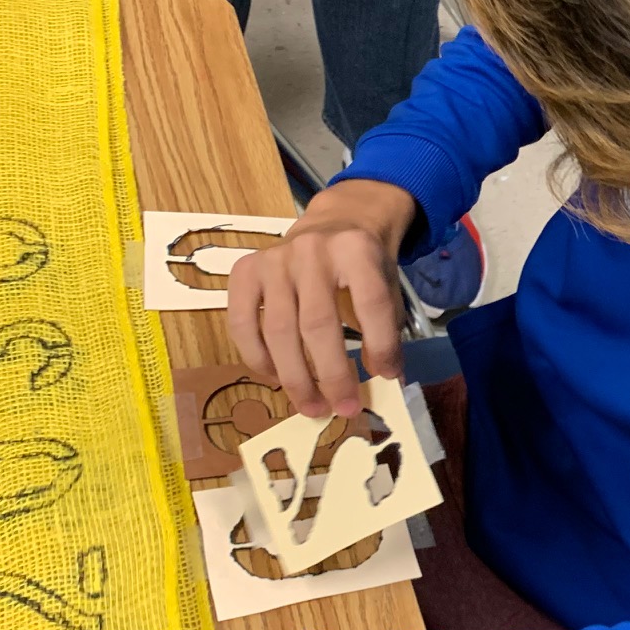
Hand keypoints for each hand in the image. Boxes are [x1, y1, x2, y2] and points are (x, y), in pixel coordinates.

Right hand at [228, 178, 415, 416]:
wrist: (336, 221)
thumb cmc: (363, 263)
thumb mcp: (386, 285)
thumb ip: (386, 328)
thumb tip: (382, 380)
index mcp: (357, 249)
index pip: (371, 303)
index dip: (381, 345)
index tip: (387, 377)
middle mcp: (312, 250)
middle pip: (318, 323)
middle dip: (332, 374)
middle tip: (344, 408)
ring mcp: (274, 260)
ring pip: (278, 330)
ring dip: (295, 378)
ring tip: (312, 407)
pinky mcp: (245, 270)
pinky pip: (242, 324)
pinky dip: (257, 358)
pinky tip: (276, 379)